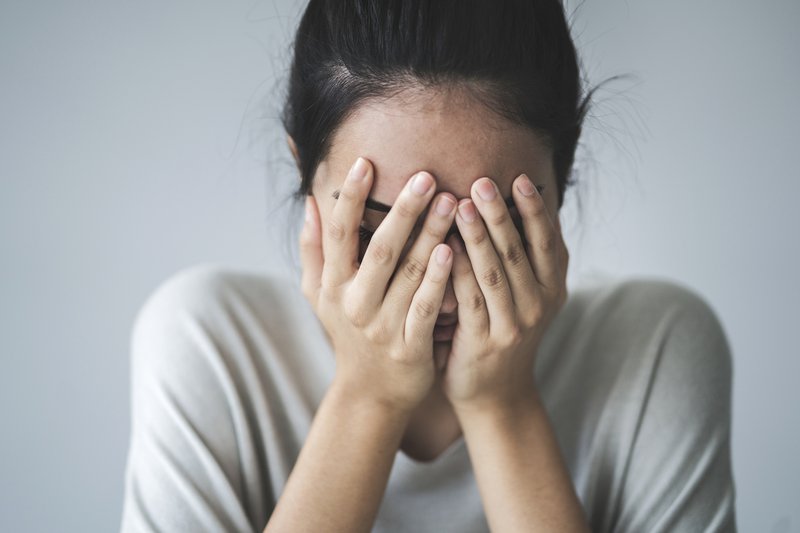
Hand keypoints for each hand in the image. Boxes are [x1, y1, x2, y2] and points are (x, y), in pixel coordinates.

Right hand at [299, 157, 457, 413]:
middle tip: (426, 176)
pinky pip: (426, 308)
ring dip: (429, 236)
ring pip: (408, 275)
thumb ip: (313, 249)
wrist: (370, 393)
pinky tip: (451, 252)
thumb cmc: (347, 334)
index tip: (365, 162)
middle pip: (380, 249)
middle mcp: (354, 303)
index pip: (338, 234)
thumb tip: (310, 201)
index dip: (349, 198)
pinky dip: (438, 280)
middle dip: (403, 211)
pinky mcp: (410, 346)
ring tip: (451, 202)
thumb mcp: (319, 295)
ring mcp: (382, 326)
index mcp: (332, 286)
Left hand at [441, 174, 568, 412]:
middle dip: (500, 213)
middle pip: (518, 251)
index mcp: (553, 288)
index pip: (547, 241)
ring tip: (460, 204)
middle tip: (482, 182)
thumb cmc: (504, 334)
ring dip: (477, 236)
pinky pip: (469, 299)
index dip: (535, 209)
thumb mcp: (527, 298)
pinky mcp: (484, 342)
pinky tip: (443, 247)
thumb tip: (511, 206)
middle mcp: (538, 305)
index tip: (520, 178)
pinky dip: (457, 271)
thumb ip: (523, 260)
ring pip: (494, 272)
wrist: (496, 395)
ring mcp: (513, 325)